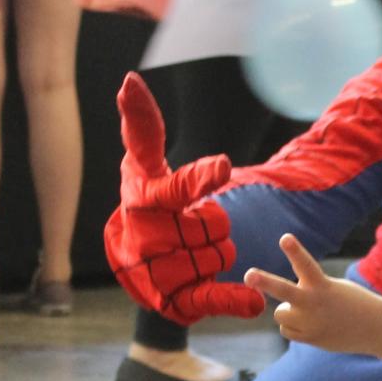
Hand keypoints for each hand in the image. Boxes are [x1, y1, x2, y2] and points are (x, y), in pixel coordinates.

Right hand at [102, 74, 264, 321]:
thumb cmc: (145, 204)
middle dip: (212, 222)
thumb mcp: (143, 164)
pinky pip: (211, 297)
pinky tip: (251, 300)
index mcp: (141, 200)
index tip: (224, 167)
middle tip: (191, 224)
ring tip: (189, 251)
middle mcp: (146, 237)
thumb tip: (130, 80)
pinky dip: (231, 299)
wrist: (132, 265)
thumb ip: (142, 126)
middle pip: (214, 223)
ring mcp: (159, 271)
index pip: (174, 187)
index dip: (199, 179)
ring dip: (216, 251)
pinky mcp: (174, 300)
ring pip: (220, 254)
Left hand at [242, 233, 381, 353]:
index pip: (306, 264)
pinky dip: (295, 326)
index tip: (285, 238)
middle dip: (265, 282)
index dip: (294, 250)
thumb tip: (281, 309)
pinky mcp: (310, 339)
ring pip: (280, 313)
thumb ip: (305, 291)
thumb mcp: (330, 287)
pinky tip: (314, 325)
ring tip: (310, 312)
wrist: (374, 328)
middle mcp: (314, 303)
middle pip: (284, 291)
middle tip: (249, 275)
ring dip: (289, 311)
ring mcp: (311, 323)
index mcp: (322, 284)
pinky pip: (286, 330)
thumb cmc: (350, 301)